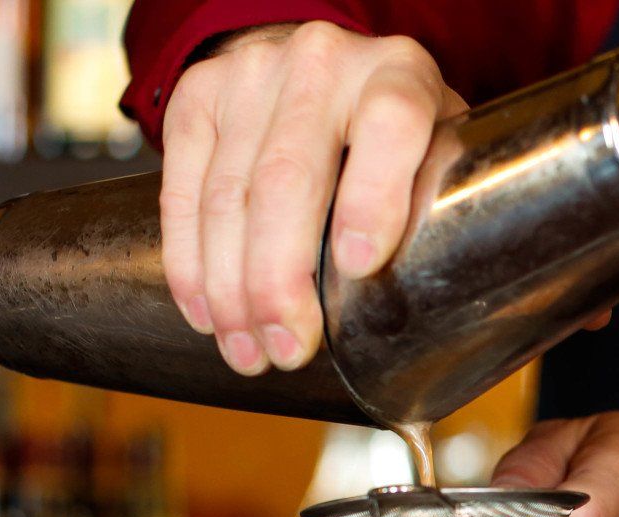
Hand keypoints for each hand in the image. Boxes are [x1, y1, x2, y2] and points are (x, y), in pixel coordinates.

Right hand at [159, 21, 463, 374]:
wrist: (327, 75)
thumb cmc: (394, 139)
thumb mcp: (437, 157)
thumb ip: (437, 207)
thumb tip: (427, 306)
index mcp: (400, 74)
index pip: (389, 124)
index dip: (373, 197)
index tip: (359, 267)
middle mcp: (323, 63)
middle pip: (288, 176)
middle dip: (281, 278)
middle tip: (289, 348)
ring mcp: (252, 73)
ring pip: (228, 195)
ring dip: (232, 289)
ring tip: (249, 351)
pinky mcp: (197, 98)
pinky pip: (181, 192)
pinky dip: (191, 263)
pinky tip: (208, 313)